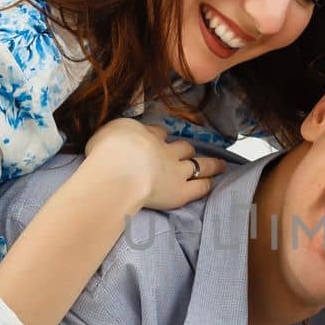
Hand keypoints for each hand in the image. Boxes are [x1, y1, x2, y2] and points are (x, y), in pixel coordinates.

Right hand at [81, 119, 225, 211]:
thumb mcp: (103, 134)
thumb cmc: (105, 153)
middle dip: (188, 147)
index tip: (162, 137)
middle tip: (192, 149)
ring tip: (221, 164)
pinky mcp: (181, 191)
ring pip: (198, 164)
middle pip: (182, 146)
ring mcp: (176, 170)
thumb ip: (112, 136)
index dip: (161, 136)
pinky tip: (212, 182)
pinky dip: (207, 183)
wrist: (119, 170)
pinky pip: (200, 186)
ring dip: (210, 164)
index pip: (157, 133)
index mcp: (145, 135)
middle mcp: (164, 150)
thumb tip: (113, 139)